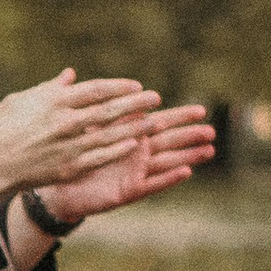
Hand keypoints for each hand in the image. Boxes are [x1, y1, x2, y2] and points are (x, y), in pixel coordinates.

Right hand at [0, 68, 165, 211]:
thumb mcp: (20, 100)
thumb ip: (49, 89)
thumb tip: (69, 75)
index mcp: (54, 101)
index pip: (96, 90)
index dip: (119, 87)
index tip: (136, 85)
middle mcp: (66, 121)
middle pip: (109, 109)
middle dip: (135, 103)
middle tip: (155, 98)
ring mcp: (69, 145)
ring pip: (110, 133)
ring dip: (134, 126)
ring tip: (152, 122)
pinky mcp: (69, 167)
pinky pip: (100, 157)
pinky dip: (117, 149)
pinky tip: (132, 144)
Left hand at [37, 100, 218, 226]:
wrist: (57, 186)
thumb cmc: (72, 154)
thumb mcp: (85, 127)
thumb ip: (95, 107)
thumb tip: (89, 79)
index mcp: (129, 135)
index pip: (160, 122)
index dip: (181, 117)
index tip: (202, 109)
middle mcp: (136, 153)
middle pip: (170, 142)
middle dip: (191, 135)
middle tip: (213, 130)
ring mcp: (134, 172)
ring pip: (167, 162)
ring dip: (188, 156)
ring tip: (209, 150)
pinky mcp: (128, 191)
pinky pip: (152, 185)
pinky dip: (168, 179)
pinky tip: (186, 171)